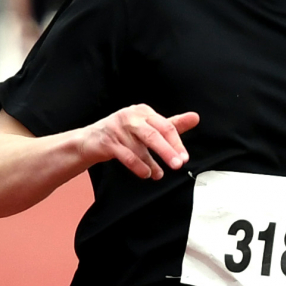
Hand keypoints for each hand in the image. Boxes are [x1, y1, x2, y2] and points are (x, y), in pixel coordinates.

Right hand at [80, 104, 198, 179]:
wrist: (91, 140)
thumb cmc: (124, 133)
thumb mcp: (149, 127)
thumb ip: (172, 125)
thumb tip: (195, 117)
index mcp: (144, 111)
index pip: (165, 126)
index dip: (176, 143)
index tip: (184, 157)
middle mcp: (131, 116)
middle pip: (153, 134)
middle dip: (167, 151)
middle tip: (178, 165)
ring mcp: (118, 128)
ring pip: (139, 147)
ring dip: (152, 163)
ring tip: (159, 174)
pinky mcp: (107, 142)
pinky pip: (126, 156)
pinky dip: (138, 167)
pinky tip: (146, 174)